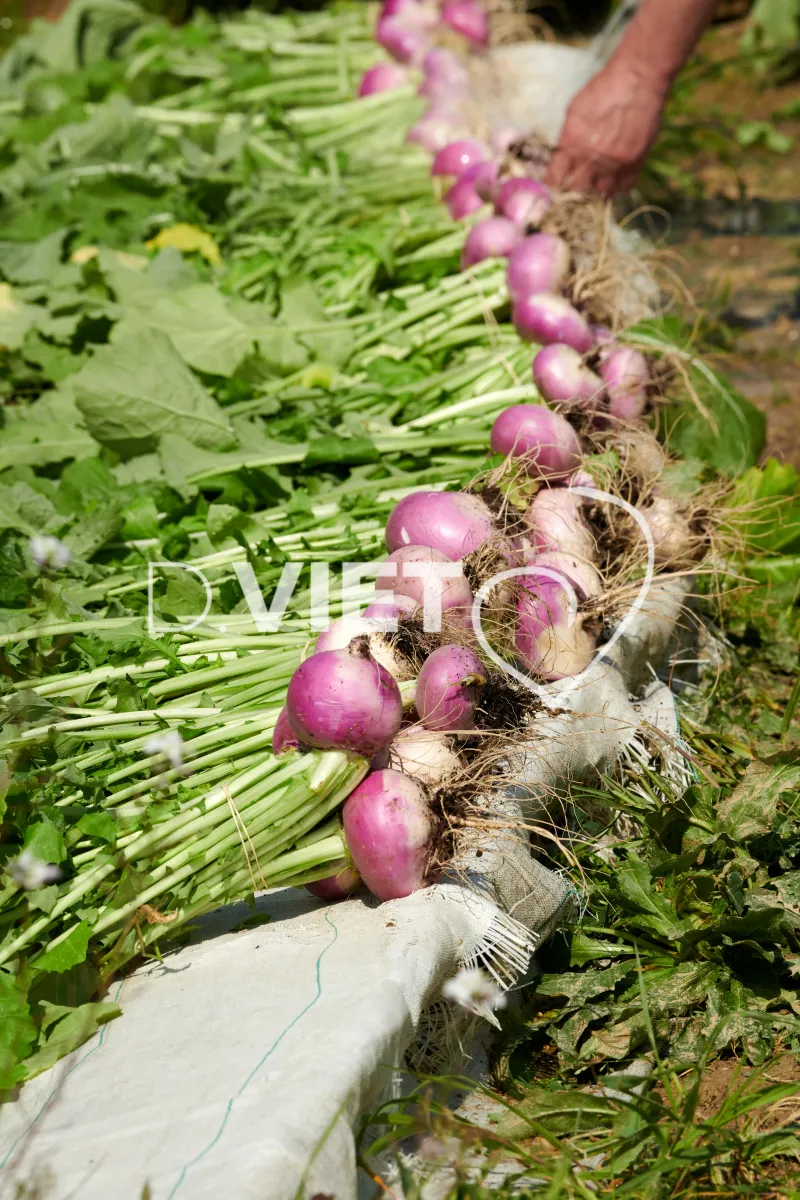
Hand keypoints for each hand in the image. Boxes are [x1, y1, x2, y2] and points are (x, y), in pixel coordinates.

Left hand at [546, 58, 668, 197]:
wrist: (638, 78)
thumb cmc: (603, 89)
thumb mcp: (575, 111)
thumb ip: (567, 138)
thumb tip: (562, 159)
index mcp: (572, 143)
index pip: (555, 179)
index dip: (553, 187)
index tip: (553, 191)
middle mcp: (592, 157)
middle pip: (577, 192)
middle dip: (573, 194)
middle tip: (574, 192)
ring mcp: (615, 162)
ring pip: (601, 194)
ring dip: (596, 193)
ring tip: (594, 187)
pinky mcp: (636, 161)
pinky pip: (624, 187)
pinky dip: (618, 187)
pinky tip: (614, 181)